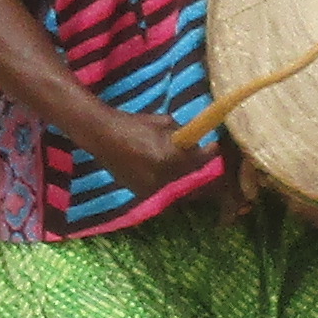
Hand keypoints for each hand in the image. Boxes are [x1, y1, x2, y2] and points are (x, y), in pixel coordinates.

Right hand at [79, 106, 203, 203]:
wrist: (103, 136)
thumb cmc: (135, 125)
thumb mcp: (165, 123)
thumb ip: (183, 135)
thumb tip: (196, 142)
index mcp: (171, 157)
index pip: (201, 159)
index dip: (211, 153)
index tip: (215, 146)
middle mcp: (163, 177)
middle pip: (194, 180)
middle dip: (203, 172)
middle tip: (207, 164)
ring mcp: (152, 188)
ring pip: (180, 190)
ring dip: (189, 183)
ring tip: (193, 174)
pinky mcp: (141, 193)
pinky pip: (164, 193)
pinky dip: (171, 187)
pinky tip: (173, 179)